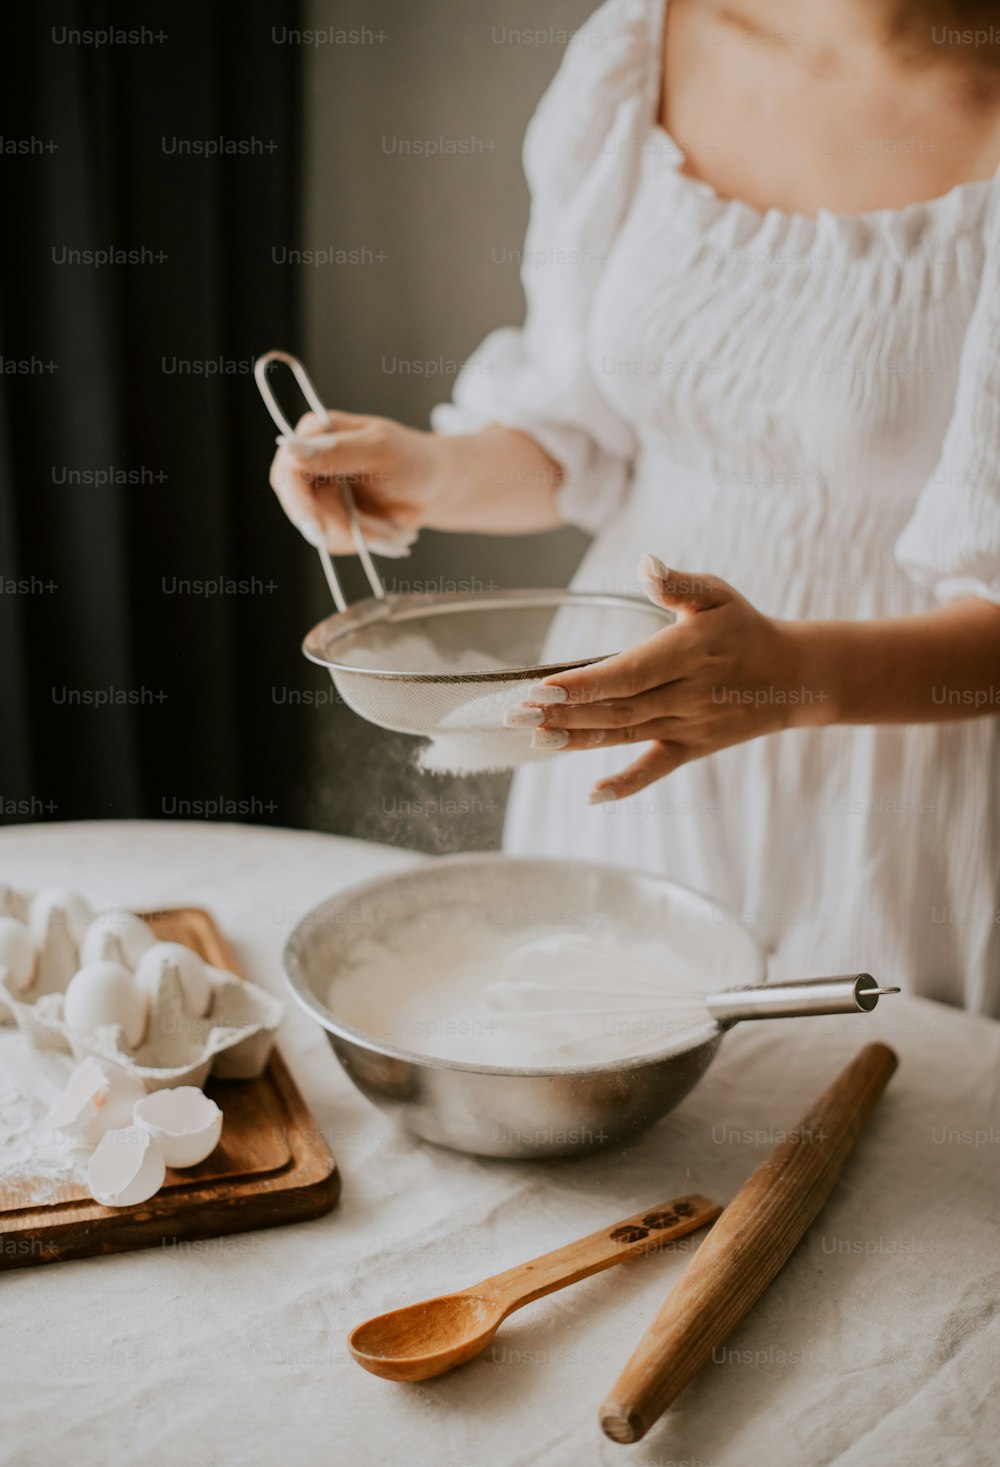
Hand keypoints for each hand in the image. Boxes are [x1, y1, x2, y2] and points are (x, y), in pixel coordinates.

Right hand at [269, 409, 448, 554]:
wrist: (436, 488)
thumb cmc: (414, 460)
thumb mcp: (381, 451)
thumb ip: (338, 451)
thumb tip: (291, 448)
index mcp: (318, 433)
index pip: (289, 468)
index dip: (298, 502)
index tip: (318, 530)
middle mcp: (311, 461)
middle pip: (302, 506)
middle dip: (340, 527)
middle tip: (376, 539)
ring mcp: (320, 492)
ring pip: (321, 530)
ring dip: (362, 536)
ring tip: (394, 529)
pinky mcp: (332, 517)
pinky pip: (336, 541)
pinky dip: (366, 542)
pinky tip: (389, 532)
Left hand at [504, 555, 824, 800]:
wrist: (794, 676)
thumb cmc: (745, 627)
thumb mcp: (719, 594)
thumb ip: (679, 583)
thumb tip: (646, 565)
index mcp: (688, 653)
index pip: (628, 673)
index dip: (585, 683)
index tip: (543, 687)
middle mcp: (686, 694)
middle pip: (616, 708)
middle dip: (564, 713)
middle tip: (516, 713)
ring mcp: (688, 726)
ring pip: (625, 735)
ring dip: (578, 740)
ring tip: (534, 738)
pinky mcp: (692, 748)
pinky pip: (656, 769)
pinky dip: (626, 785)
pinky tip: (592, 795)